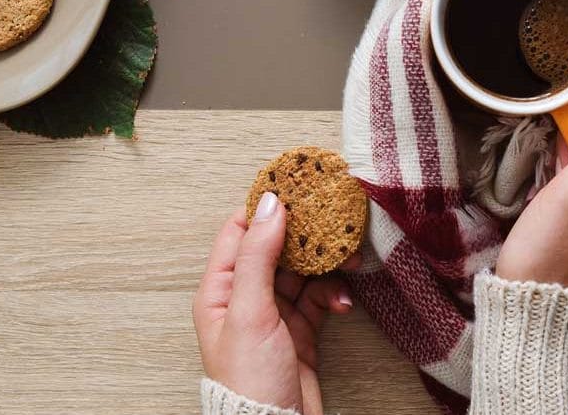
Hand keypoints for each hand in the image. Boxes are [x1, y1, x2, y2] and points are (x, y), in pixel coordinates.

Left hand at [193, 194, 358, 413]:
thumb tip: (269, 204)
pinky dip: (332, 295)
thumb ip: (257, 256)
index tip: (296, 187)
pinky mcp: (300, 331)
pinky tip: (341, 303)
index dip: (266, 208)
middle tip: (333, 221)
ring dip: (325, 267)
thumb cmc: (249, 380)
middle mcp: (245, 298)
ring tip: (348, 260)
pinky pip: (318, 298)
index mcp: (219, 289)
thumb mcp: (250, 311)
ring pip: (303, 273)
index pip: (240, 232)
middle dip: (306, 236)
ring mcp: (274, 315)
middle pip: (276, 249)